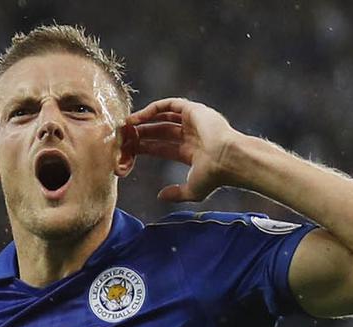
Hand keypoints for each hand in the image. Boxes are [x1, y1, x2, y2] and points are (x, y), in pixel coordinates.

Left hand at [125, 97, 242, 201]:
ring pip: (163, 117)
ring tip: (127, 125)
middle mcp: (192, 135)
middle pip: (161, 132)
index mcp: (192, 152)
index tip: (130, 150)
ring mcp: (193, 121)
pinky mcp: (193, 109)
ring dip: (144, 120)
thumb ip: (177, 193)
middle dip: (142, 134)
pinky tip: (138, 118)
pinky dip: (152, 109)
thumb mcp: (193, 190)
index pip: (163, 147)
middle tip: (124, 137)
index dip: (146, 148)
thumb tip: (160, 196)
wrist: (228, 159)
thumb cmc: (215, 176)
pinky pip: (169, 104)